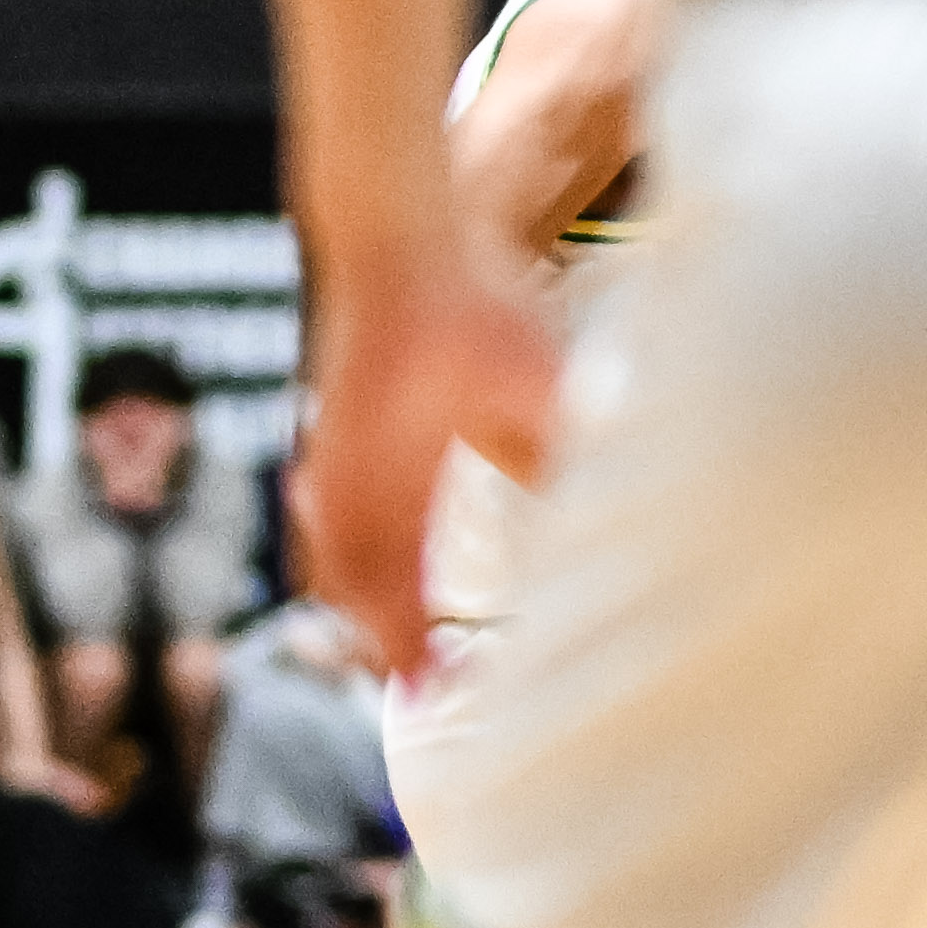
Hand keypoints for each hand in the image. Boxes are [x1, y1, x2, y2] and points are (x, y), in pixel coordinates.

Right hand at [293, 263, 561, 680]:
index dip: (405, 651)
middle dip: (383, 638)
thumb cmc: (465, 300)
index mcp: (387, 477)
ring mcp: (332, 447)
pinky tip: (386, 558)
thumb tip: (595, 513)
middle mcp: (344, 473)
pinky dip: (355, 549)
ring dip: (367, 598)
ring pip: (335, 550)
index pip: (385, 592)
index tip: (432, 696)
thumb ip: (556, 447)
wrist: (392, 231)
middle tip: (425, 685)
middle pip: (349, 585)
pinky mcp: (334, 422)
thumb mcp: (532, 378)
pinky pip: (335, 511)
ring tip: (408, 639)